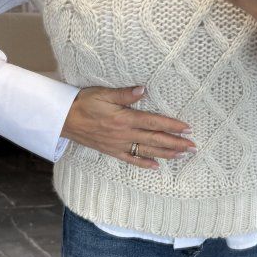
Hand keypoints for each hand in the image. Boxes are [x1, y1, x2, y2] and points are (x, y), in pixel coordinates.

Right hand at [61, 85, 196, 169]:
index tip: (187, 128)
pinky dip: (144, 163)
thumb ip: (125, 94)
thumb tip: (144, 90)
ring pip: (147, 151)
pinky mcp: (112, 151)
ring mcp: (119, 145)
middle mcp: (124, 134)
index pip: (154, 122)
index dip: (172, 126)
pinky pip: (131, 159)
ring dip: (166, 153)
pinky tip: (156, 166)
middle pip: (155, 139)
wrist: (63, 119)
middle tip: (193, 147)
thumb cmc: (84, 103)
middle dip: (176, 143)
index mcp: (125, 118)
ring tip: (182, 155)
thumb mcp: (103, 93)